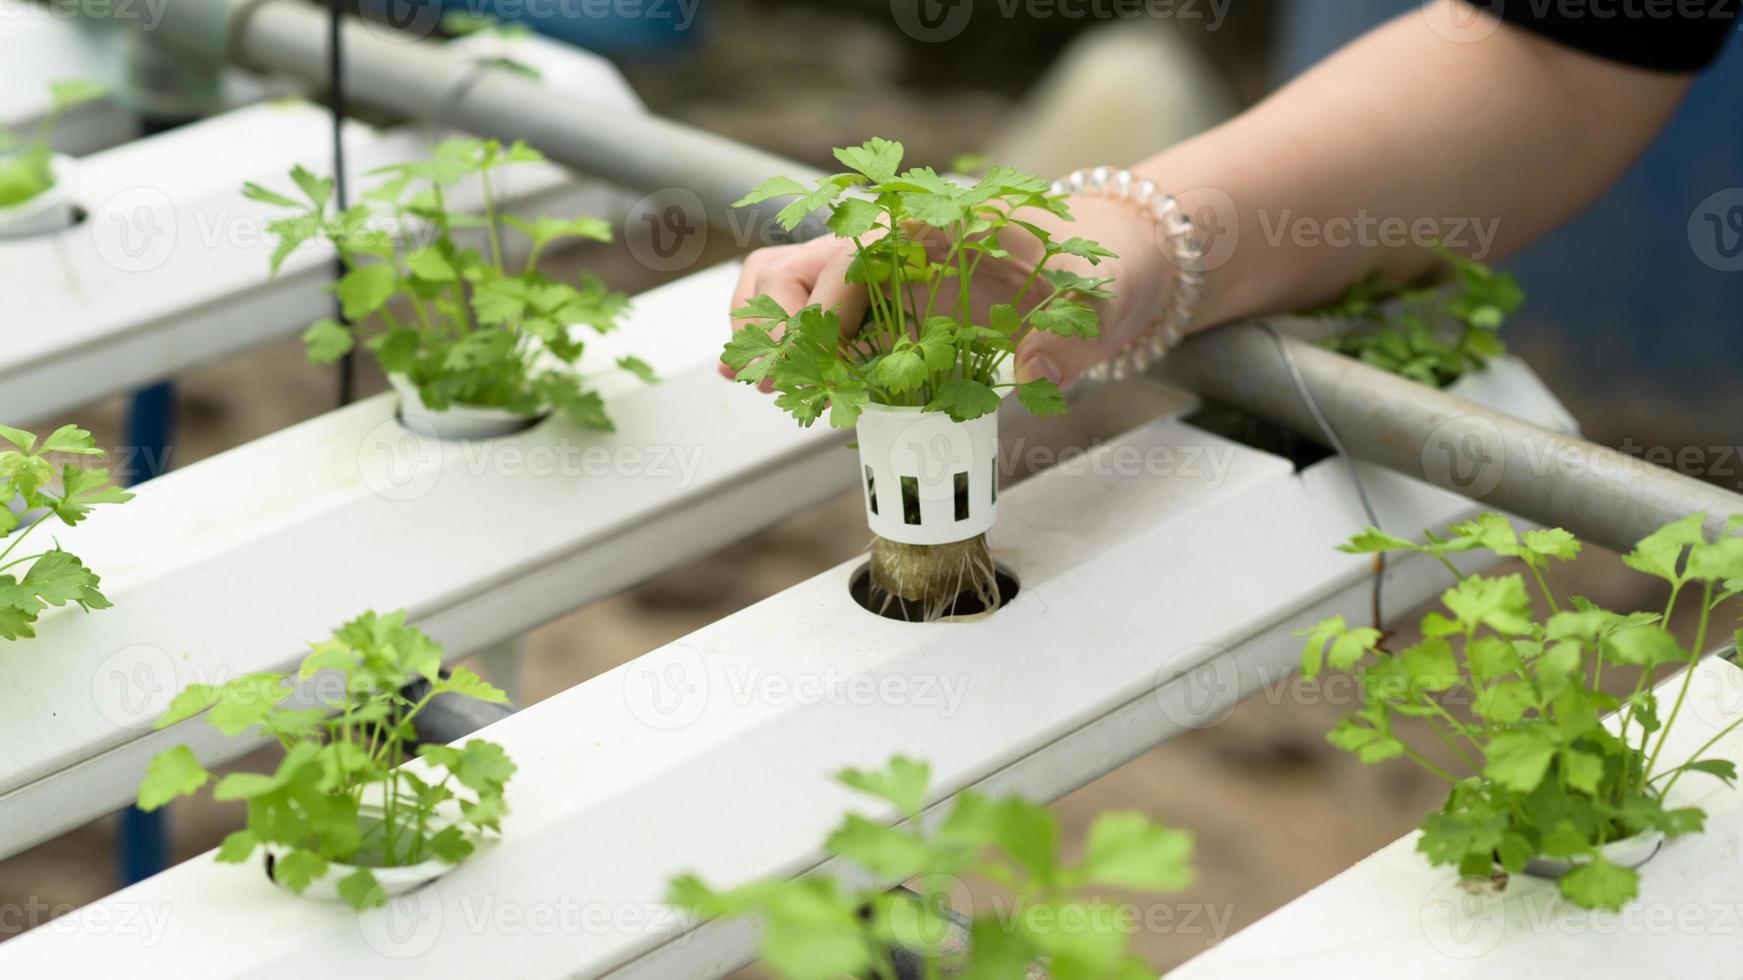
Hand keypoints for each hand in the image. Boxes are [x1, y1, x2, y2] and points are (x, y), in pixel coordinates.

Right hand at [720, 194, 1171, 389]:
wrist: (1107, 264)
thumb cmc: (1098, 266)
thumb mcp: (1100, 298)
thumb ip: (1069, 334)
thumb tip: (1036, 371)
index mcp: (939, 223)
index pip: (858, 250)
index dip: (829, 300)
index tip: (822, 355)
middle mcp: (897, 244)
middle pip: (800, 262)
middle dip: (776, 319)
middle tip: (773, 378)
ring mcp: (885, 276)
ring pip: (792, 286)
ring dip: (773, 332)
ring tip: (769, 385)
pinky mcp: (888, 310)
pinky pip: (821, 324)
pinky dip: (797, 352)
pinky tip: (795, 388)